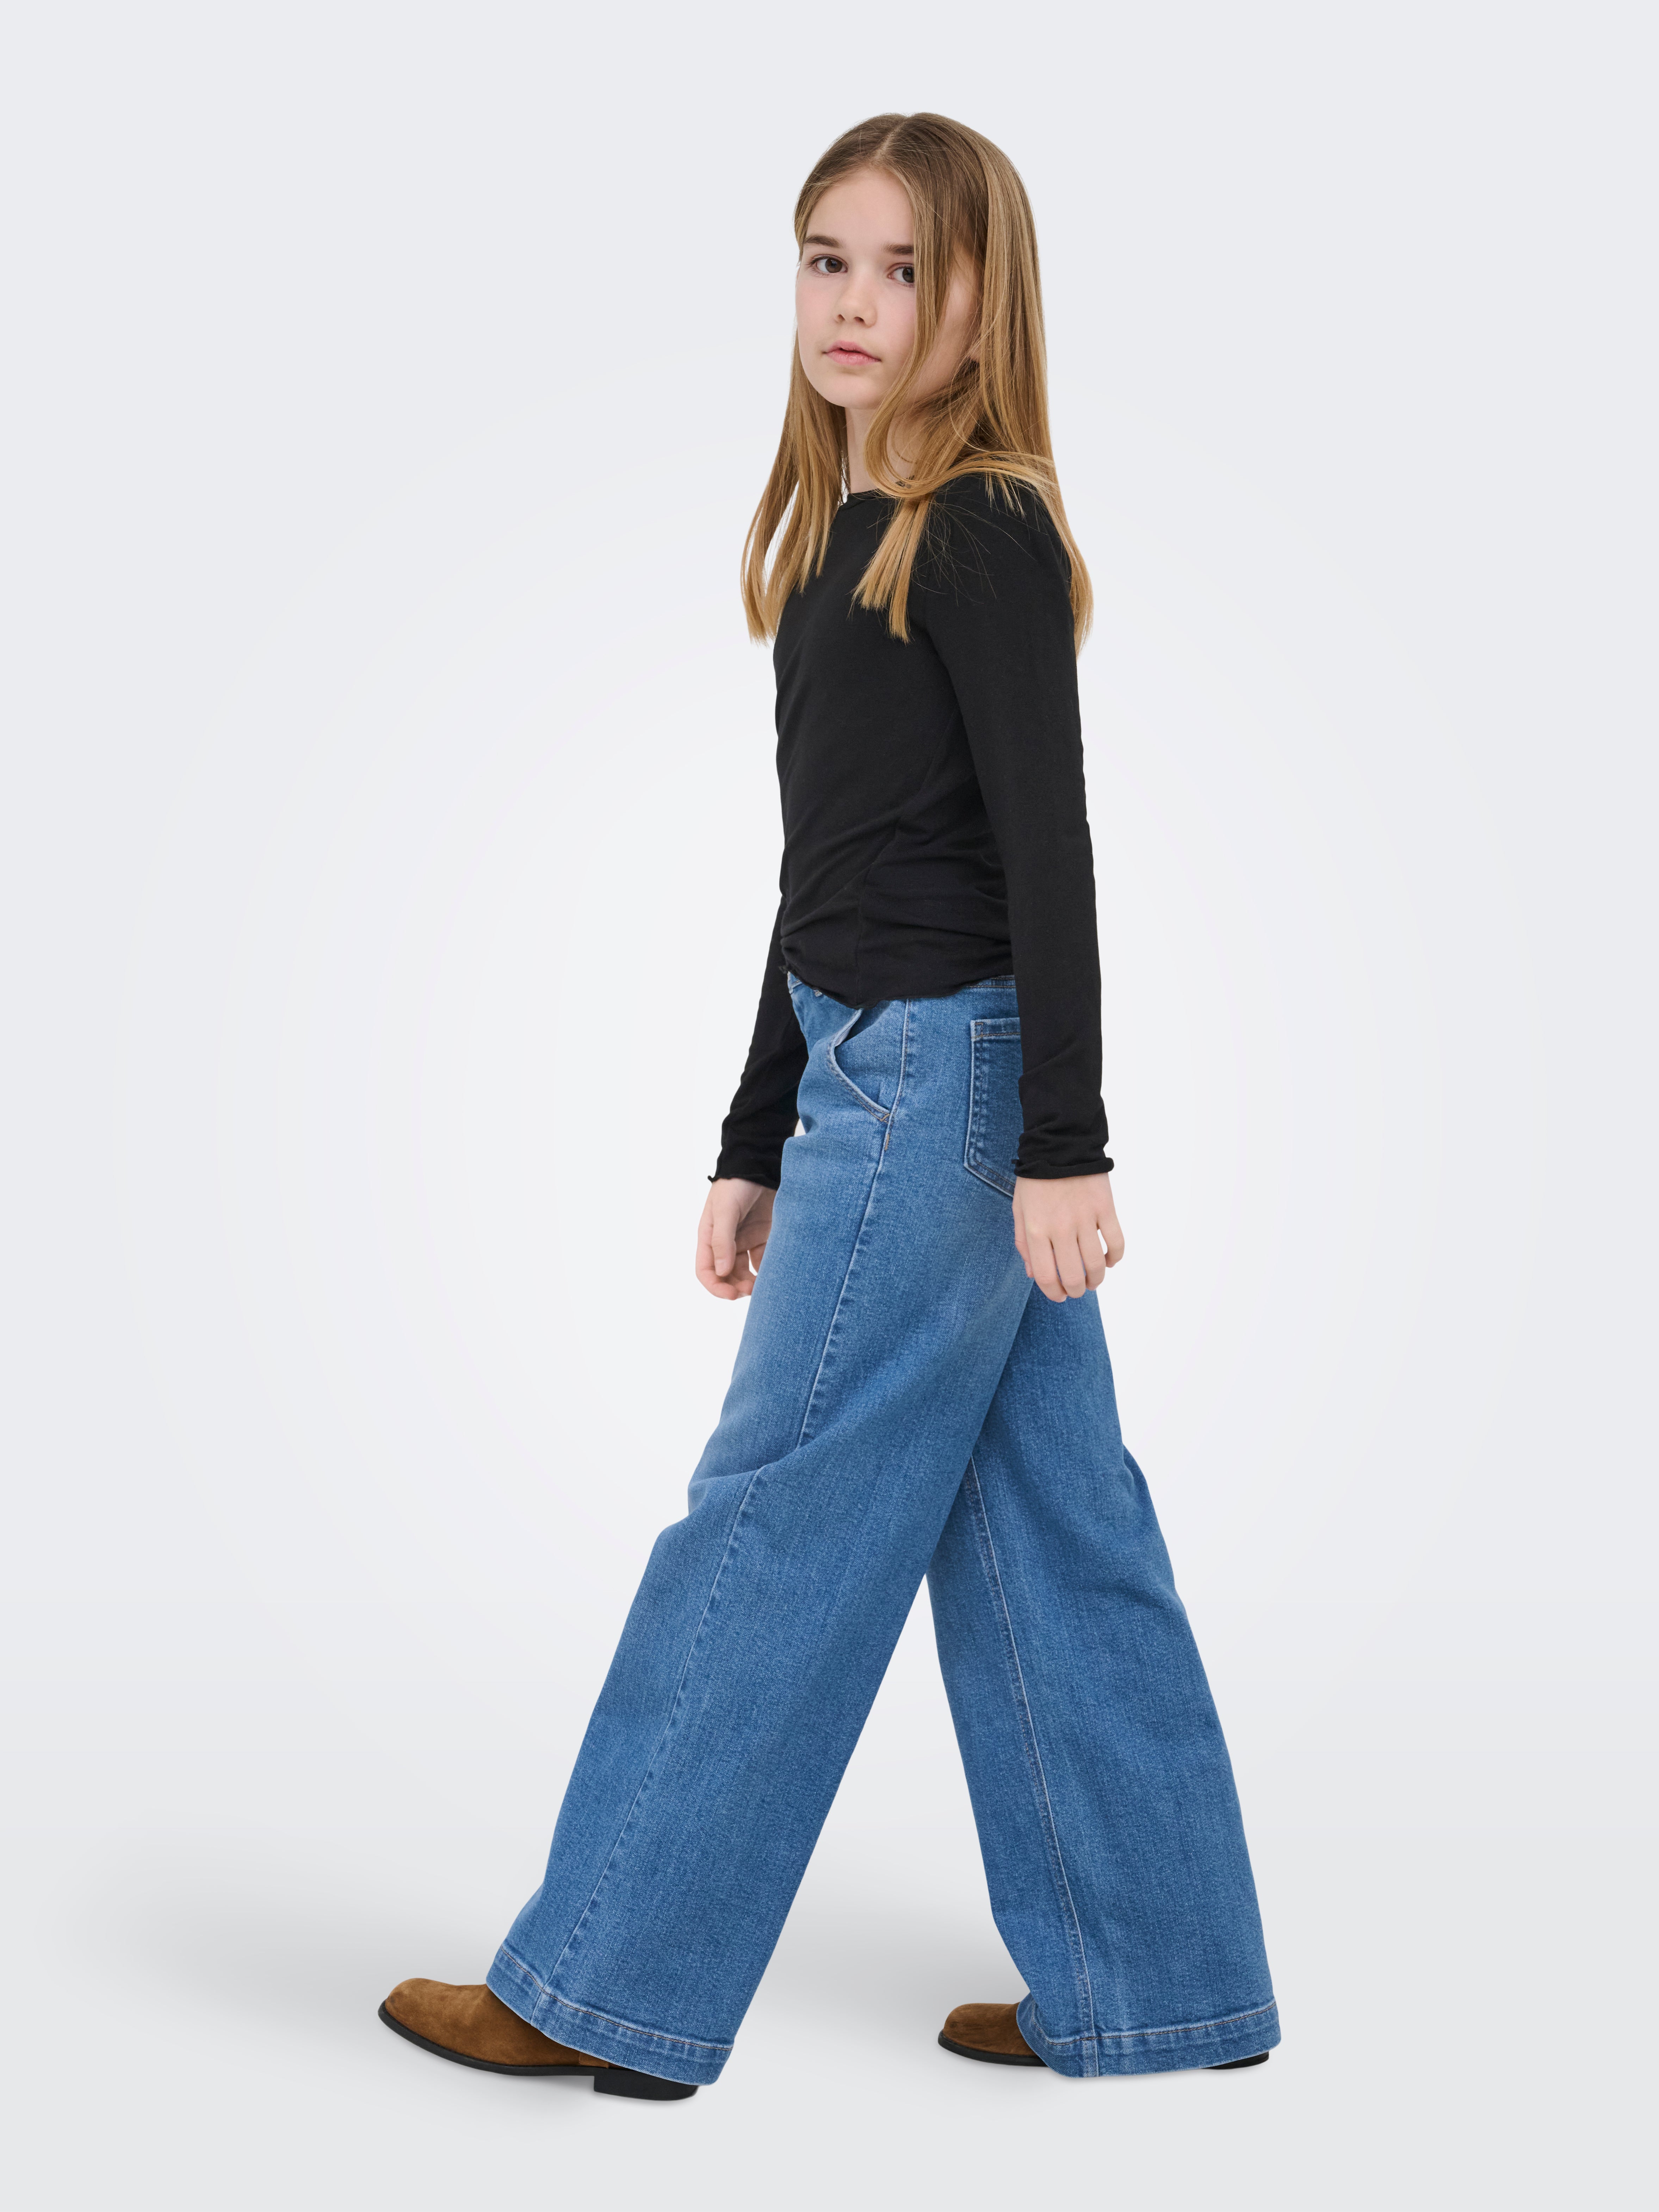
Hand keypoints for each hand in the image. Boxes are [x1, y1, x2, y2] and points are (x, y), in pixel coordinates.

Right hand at [696, 1178, 775, 1299]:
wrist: (760, 1165)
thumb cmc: (735, 1185)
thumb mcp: (725, 1211)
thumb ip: (722, 1241)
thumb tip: (720, 1272)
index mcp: (709, 1237)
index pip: (706, 1270)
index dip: (716, 1286)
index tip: (732, 1294)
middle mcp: (726, 1243)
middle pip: (726, 1275)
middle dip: (737, 1287)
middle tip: (753, 1290)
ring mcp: (745, 1240)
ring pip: (745, 1271)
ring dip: (753, 1282)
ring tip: (766, 1285)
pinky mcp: (763, 1237)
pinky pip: (764, 1260)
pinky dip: (769, 1269)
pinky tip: (777, 1271)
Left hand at [1011, 1173, 1123, 1301]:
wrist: (1060, 1144)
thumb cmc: (1036, 1180)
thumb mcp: (1019, 1210)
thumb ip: (1023, 1244)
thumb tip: (1033, 1274)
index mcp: (1036, 1230)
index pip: (1046, 1275)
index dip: (1054, 1293)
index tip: (1059, 1296)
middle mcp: (1060, 1228)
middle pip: (1073, 1275)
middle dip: (1075, 1290)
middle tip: (1077, 1289)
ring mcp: (1085, 1218)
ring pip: (1096, 1264)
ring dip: (1096, 1280)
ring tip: (1093, 1280)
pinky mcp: (1105, 1208)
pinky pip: (1116, 1242)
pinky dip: (1115, 1257)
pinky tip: (1109, 1260)